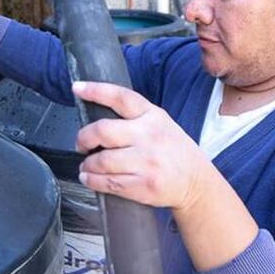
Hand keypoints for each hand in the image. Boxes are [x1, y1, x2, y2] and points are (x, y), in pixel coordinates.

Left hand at [73, 81, 211, 210]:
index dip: (96, 90)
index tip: (77, 88)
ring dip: (87, 164)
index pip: (120, 97)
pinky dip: (91, 180)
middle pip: (102, 130)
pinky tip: (89, 177)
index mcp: (152, 116)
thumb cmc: (174, 151)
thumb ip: (134, 118)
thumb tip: (97, 118)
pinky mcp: (143, 185)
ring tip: (87, 164)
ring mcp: (146, 162)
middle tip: (81, 144)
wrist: (196, 182)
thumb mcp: (161, 124)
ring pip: (101, 160)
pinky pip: (107, 182)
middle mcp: (149, 136)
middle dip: (84, 137)